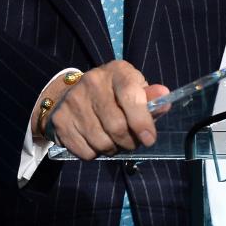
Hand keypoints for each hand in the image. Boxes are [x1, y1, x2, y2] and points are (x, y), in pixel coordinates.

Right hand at [48, 60, 169, 159]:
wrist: (71, 93)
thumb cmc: (112, 92)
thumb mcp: (133, 87)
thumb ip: (150, 97)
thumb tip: (165, 97)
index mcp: (116, 71)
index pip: (131, 96)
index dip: (142, 121)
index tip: (149, 138)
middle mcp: (92, 82)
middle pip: (116, 126)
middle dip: (129, 142)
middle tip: (131, 143)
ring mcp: (74, 101)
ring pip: (101, 142)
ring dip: (113, 149)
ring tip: (114, 142)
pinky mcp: (61, 120)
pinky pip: (85, 151)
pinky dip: (95, 154)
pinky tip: (96, 141)